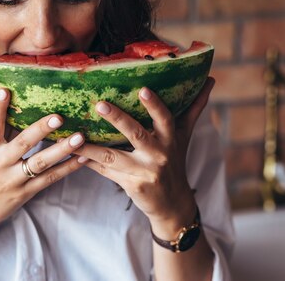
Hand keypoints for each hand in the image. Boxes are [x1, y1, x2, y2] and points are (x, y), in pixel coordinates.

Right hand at [0, 87, 86, 237]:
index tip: (5, 90)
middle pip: (22, 143)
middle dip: (41, 129)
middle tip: (59, 116)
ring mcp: (13, 180)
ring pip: (40, 163)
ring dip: (61, 150)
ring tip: (80, 137)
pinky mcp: (25, 194)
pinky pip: (49, 180)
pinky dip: (66, 169)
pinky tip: (82, 159)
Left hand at [72, 78, 214, 235]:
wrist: (172, 203)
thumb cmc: (174, 161)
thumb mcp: (184, 136)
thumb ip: (193, 108)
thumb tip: (210, 80)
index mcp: (170, 139)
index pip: (165, 119)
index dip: (154, 105)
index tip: (142, 89)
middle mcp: (158, 154)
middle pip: (136, 134)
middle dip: (118, 119)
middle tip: (99, 104)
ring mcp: (144, 172)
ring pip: (113, 156)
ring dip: (92, 147)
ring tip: (74, 136)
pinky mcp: (130, 185)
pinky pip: (106, 172)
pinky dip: (90, 162)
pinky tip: (74, 153)